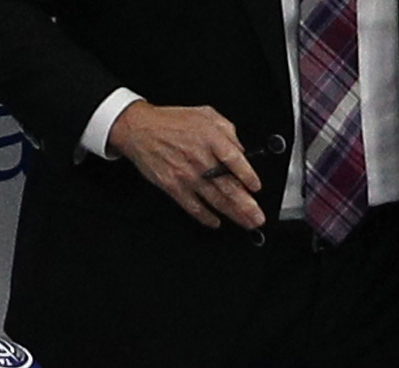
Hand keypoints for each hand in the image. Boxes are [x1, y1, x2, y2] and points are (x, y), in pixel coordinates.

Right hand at [109, 103, 263, 230]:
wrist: (140, 129)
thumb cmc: (171, 122)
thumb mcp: (204, 114)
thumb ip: (226, 129)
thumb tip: (240, 148)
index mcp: (210, 138)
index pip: (234, 159)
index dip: (248, 175)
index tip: (256, 187)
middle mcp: (200, 158)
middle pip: (228, 186)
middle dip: (246, 205)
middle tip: (258, 216)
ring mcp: (186, 175)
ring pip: (215, 200)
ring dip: (233, 214)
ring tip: (246, 222)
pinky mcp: (173, 187)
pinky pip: (193, 206)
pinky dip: (206, 217)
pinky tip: (216, 222)